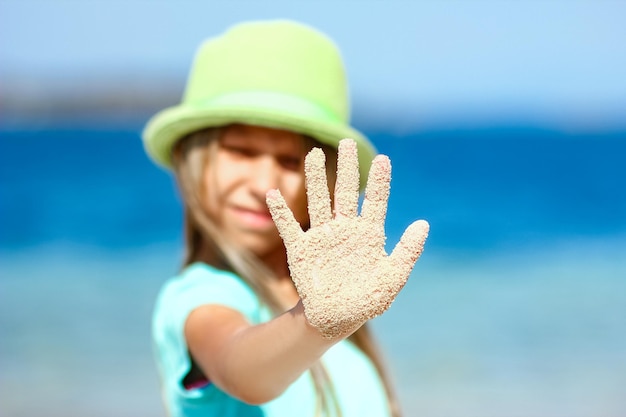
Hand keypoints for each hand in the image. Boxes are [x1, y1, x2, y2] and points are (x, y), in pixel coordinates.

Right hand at [266, 139, 428, 338]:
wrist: (335, 319)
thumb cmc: (366, 300)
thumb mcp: (392, 278)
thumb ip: (406, 251)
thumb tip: (423, 223)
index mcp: (368, 234)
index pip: (374, 201)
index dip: (378, 181)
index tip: (383, 159)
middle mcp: (344, 230)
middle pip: (344, 192)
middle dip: (346, 168)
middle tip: (346, 143)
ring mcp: (322, 237)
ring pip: (318, 201)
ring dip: (315, 178)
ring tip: (313, 153)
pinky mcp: (301, 250)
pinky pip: (289, 227)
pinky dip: (281, 211)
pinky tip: (273, 194)